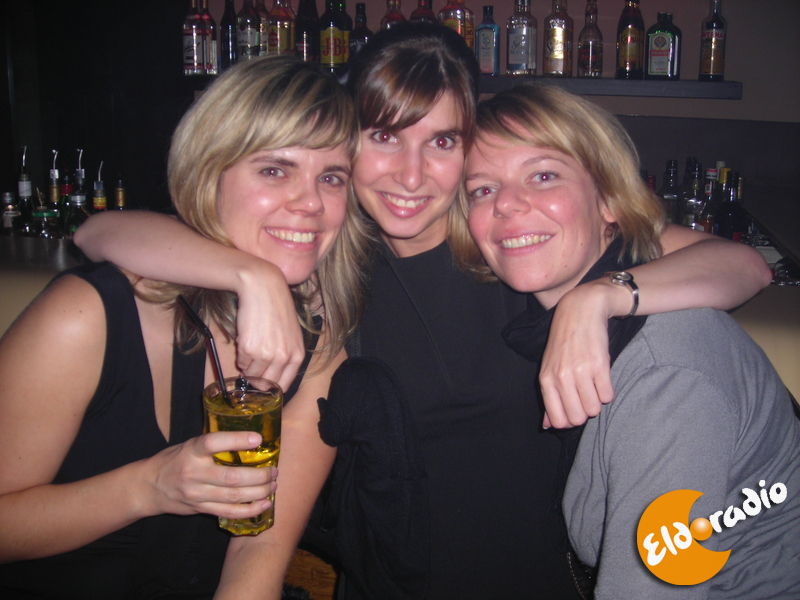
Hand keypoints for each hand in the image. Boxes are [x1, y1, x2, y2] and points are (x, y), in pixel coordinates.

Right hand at [144, 431, 277, 519]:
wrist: (149, 487)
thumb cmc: (175, 460)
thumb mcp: (189, 445)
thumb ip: (212, 444)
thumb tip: (247, 438)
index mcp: (191, 451)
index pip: (213, 443)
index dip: (236, 440)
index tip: (258, 439)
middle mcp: (194, 473)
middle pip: (232, 477)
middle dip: (259, 475)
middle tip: (274, 470)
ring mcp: (197, 494)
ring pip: (234, 496)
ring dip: (259, 492)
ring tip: (273, 484)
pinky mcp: (201, 509)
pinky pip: (229, 513)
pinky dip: (250, 510)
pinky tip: (264, 504)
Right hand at [235, 264, 304, 391]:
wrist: (264, 289)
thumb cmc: (277, 309)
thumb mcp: (292, 334)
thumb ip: (286, 355)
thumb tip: (270, 377)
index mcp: (297, 355)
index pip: (284, 384)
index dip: (272, 388)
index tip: (264, 386)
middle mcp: (283, 357)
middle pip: (266, 383)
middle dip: (257, 379)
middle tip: (252, 370)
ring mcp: (266, 354)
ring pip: (251, 374)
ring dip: (248, 366)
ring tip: (251, 348)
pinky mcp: (248, 348)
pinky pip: (241, 361)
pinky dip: (240, 355)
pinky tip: (245, 339)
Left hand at [538, 281, 615, 427]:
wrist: (581, 310)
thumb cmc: (564, 343)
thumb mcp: (549, 368)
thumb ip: (549, 399)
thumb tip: (548, 426)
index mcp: (546, 380)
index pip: (559, 420)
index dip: (570, 420)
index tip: (575, 409)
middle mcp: (561, 378)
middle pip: (578, 418)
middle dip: (585, 412)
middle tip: (586, 397)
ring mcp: (580, 372)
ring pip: (595, 409)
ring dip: (597, 402)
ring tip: (593, 385)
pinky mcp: (599, 365)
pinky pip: (608, 396)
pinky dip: (607, 392)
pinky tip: (601, 378)